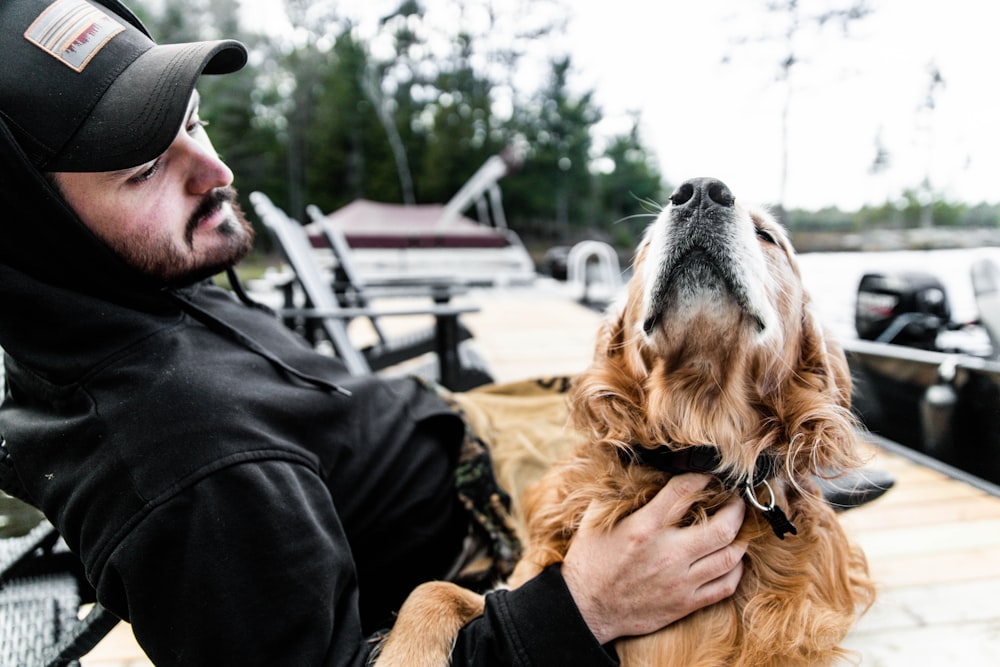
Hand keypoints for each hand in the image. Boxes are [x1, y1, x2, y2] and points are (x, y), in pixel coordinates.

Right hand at [561, 473, 745, 643]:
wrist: (587, 608)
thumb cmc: (590, 560)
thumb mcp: (595, 519)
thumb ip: (617, 494)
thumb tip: (635, 471)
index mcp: (644, 527)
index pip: (685, 490)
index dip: (703, 476)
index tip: (710, 472)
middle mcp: (667, 553)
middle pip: (722, 527)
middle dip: (737, 508)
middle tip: (737, 500)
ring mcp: (680, 581)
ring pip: (730, 557)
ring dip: (741, 538)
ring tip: (738, 527)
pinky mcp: (685, 603)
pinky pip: (725, 586)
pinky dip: (735, 569)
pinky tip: (731, 559)